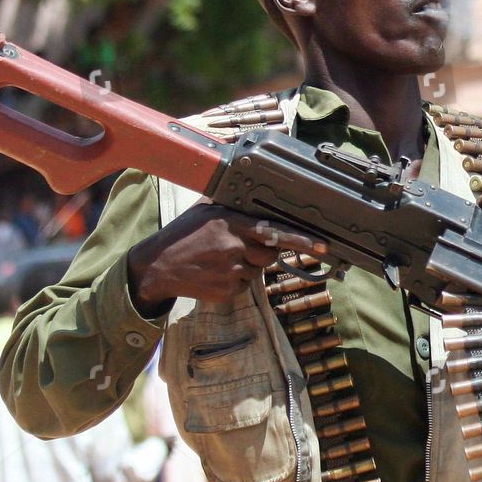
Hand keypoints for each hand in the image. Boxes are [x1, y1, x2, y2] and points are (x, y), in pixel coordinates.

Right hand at [128, 204, 328, 309]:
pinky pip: (245, 286)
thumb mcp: (206, 212)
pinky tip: (216, 272)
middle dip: (262, 252)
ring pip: (257, 271)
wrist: (159, 267)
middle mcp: (235, 247)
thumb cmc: (184, 235)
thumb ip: (231, 204)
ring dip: (246, 265)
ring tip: (220, 259)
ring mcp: (232, 272)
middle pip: (270, 254)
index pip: (275, 231)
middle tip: (239, 247)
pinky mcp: (228, 291)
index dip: (301, 240)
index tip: (321, 245)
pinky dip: (236, 280)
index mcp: (232, 224)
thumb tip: (251, 189)